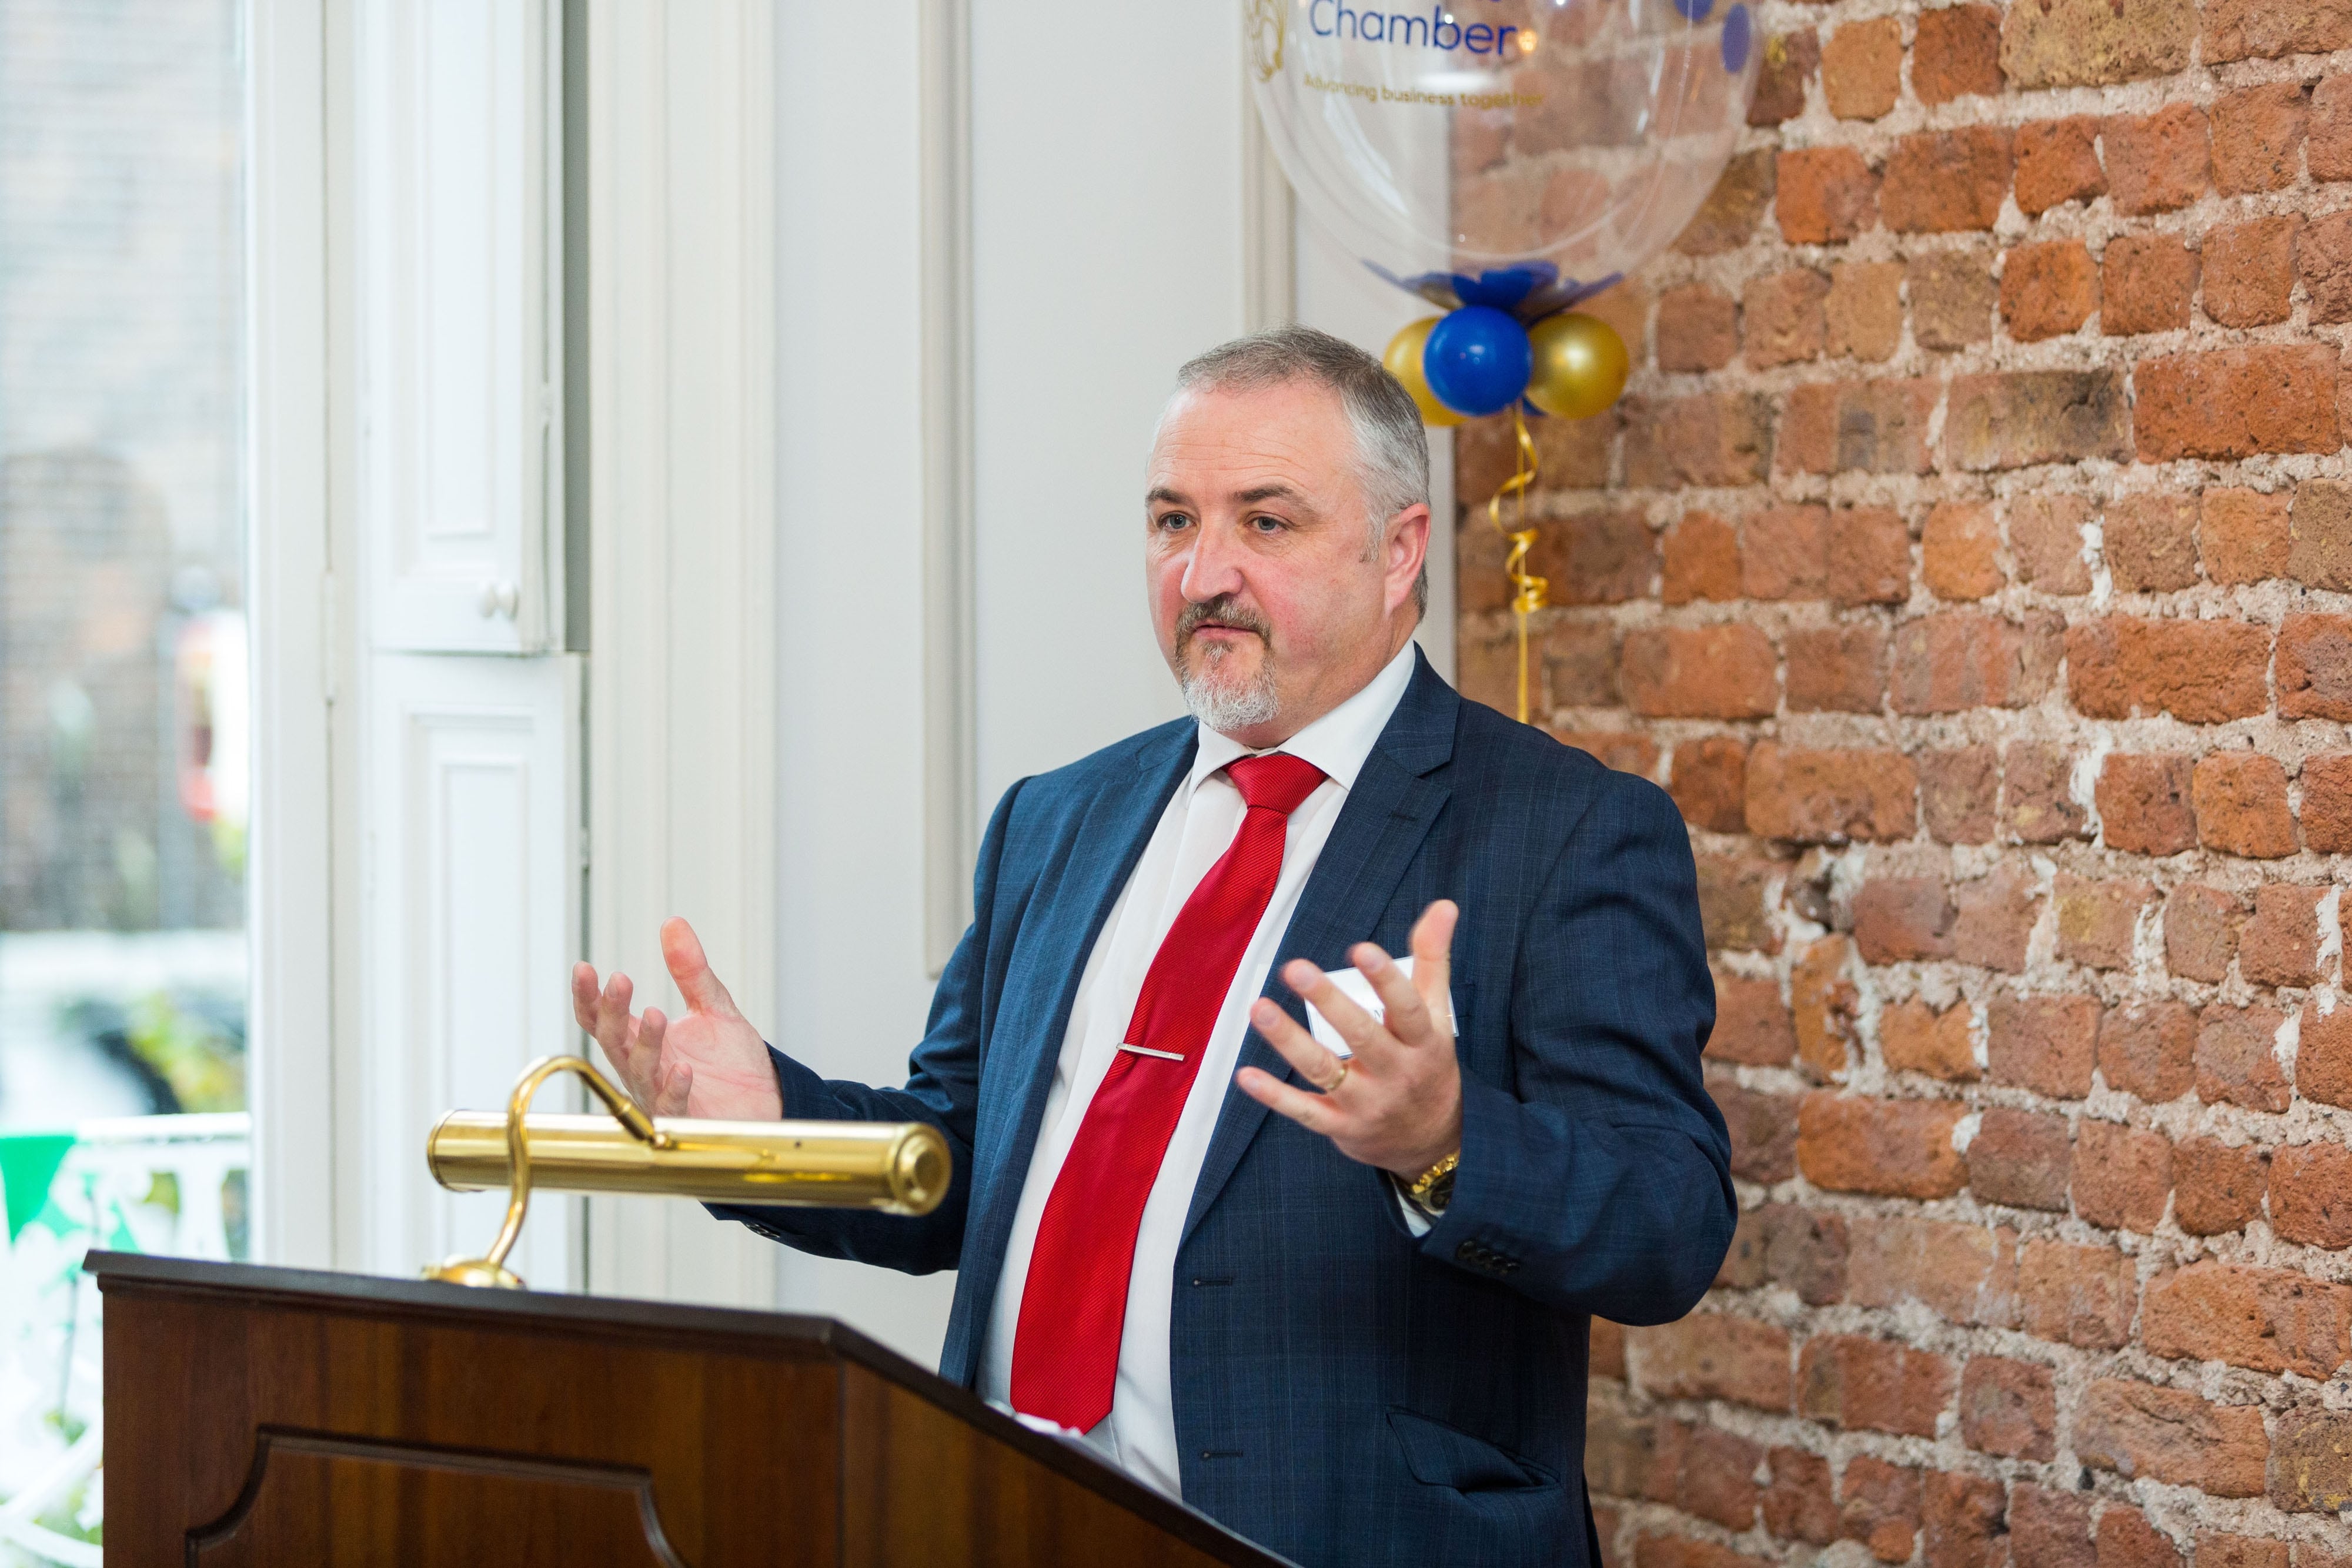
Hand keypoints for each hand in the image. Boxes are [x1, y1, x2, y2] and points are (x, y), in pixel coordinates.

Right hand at [570, 917, 782, 1120]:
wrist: (767, 1100)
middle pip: (612, 1041)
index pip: (602, 1019)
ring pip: (639, 1071)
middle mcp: (644, 1068)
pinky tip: (684, 1069)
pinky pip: (672, 1106)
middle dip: (611, 1011)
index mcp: (644, 1040)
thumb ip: (690, 970)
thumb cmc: (734, 1062)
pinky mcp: (687, 1119)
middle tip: (619, 980)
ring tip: (656, 1013)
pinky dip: (675, 1088)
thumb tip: (672, 923)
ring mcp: (661, 1095)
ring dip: (645, 1043)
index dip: (589, 996)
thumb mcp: (713, 1006)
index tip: (584, 968)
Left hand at [1235, 899, 1461, 1179]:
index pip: (1408, 1008)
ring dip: (1289, 1041)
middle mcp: (1397, 1073)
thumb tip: (1443, 905)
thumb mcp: (1438, 1014)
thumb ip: (1433, 958)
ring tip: (1261, 1009)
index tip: (1362, 949)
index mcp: (1423, 1041)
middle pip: (1363, 1037)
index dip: (1386, 980)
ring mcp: (1368, 1102)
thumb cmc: (1428, 1063)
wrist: (1434, 1141)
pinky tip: (1246, 1074)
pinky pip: (1305, 1111)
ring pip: (1326, 1071)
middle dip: (1329, 1003)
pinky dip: (1275, 1095)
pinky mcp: (1341, 1126)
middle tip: (1295, 968)